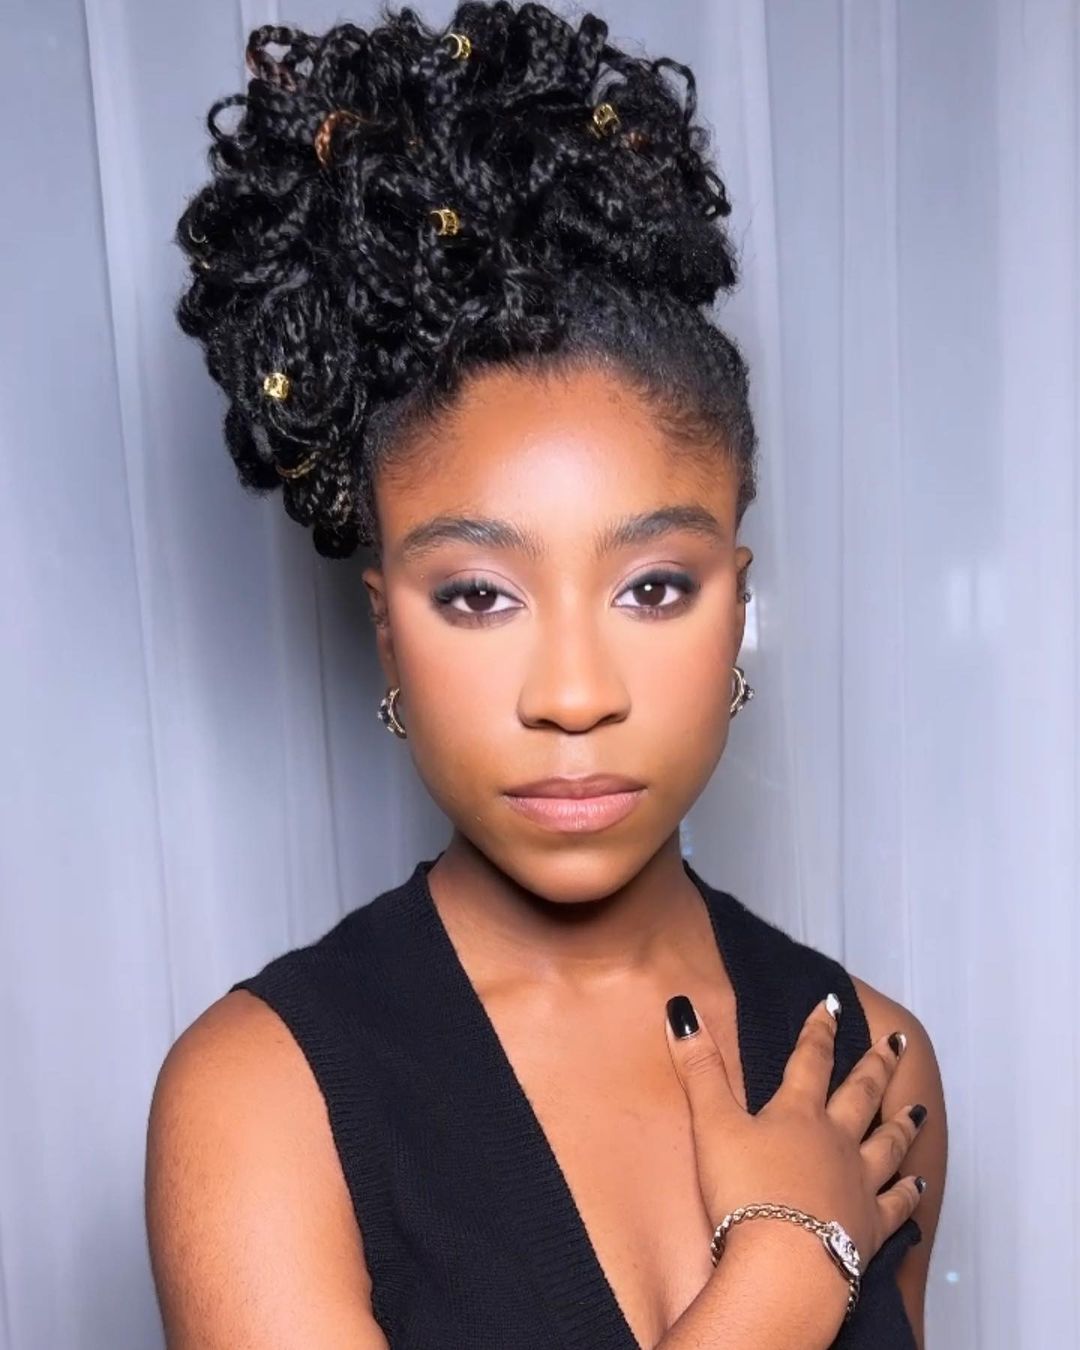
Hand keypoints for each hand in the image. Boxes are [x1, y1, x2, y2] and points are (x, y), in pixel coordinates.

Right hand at [664, 991, 925, 1269]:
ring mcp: (858, 1184)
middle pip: (861, 1094)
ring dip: (902, 1124)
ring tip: (918, 1108)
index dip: (818, 1030)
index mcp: (798, 1114)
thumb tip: (682, 1009)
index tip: (831, 1006)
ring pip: (888, 1144)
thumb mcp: (712, 1125)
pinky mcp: (869, 1228)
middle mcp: (836, 1141)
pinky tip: (920, 1184)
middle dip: (877, 1064)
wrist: (785, 1266)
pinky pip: (896, 1204)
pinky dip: (909, 1192)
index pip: (810, 1060)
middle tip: (897, 1042)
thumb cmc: (745, 1195)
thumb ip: (700, 1069)